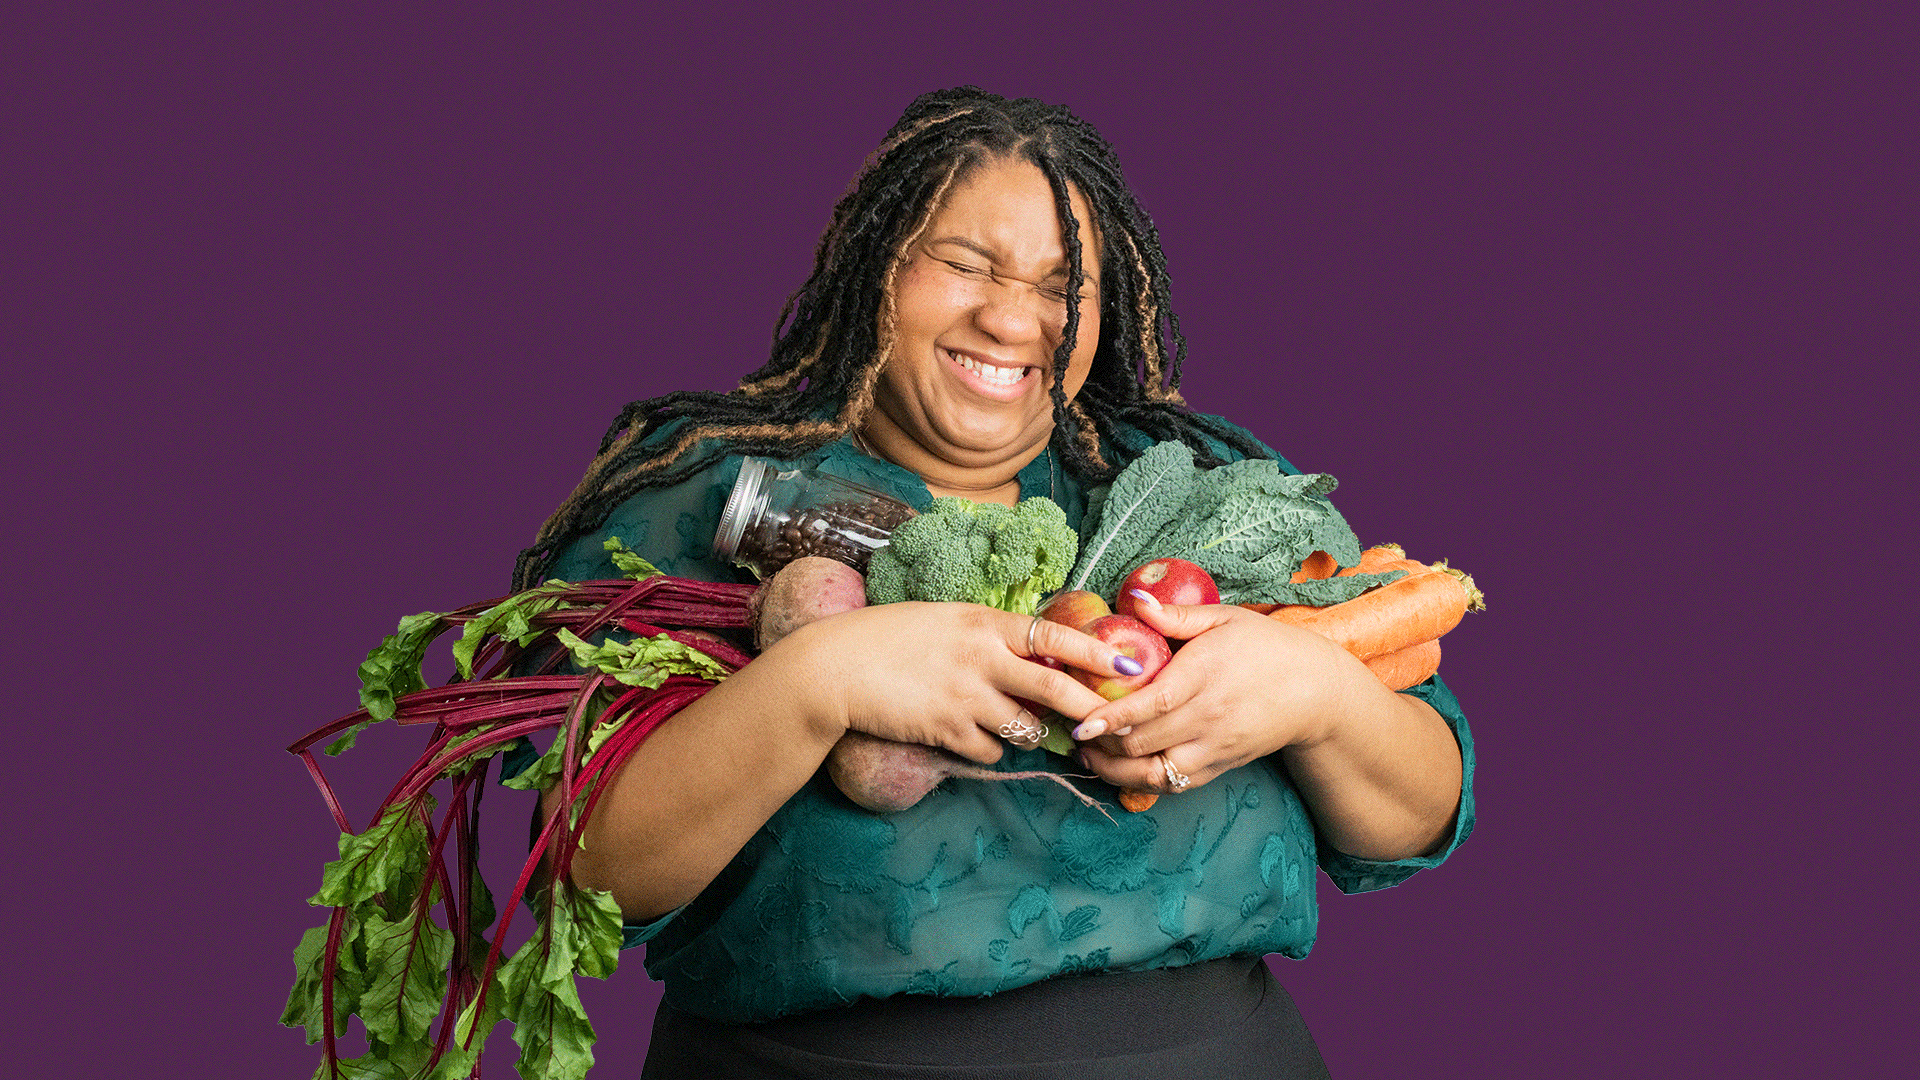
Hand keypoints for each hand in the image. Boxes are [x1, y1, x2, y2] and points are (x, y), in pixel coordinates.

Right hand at [774, 601, 1134, 764]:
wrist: (834, 667)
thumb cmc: (886, 636)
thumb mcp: (943, 620)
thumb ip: (985, 635)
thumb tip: (1028, 655)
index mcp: (982, 622)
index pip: (1054, 636)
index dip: (1096, 651)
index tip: (1130, 662)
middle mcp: (980, 658)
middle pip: (1054, 691)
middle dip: (1088, 710)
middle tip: (1111, 722)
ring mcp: (964, 696)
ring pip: (1024, 728)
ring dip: (1027, 732)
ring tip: (1015, 725)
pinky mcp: (946, 729)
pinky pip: (990, 750)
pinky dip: (988, 748)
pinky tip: (968, 736)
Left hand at [1070, 592, 1375, 795]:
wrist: (1316, 691)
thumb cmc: (1266, 647)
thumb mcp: (1225, 618)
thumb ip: (1176, 615)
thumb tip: (1132, 600)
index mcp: (1205, 674)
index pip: (1152, 704)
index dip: (1112, 718)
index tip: (1080, 722)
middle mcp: (1208, 716)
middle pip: (1144, 743)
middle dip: (1101, 743)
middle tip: (1069, 728)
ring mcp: (1214, 747)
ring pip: (1154, 772)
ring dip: (1115, 768)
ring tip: (1088, 753)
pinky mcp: (1220, 767)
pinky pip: (1174, 784)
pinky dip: (1141, 781)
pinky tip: (1118, 767)